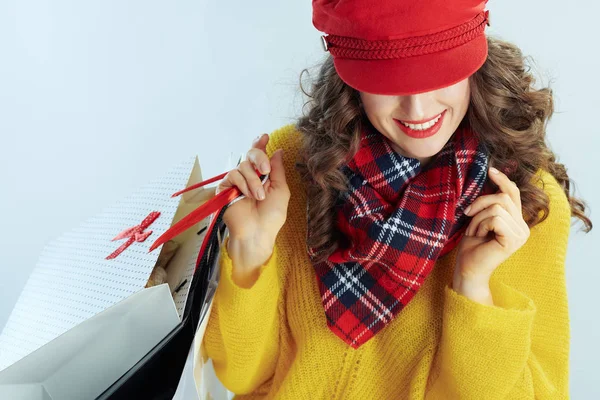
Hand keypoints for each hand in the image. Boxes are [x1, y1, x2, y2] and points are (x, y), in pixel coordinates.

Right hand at [216, 134, 289, 274]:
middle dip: (259, 157)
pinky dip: (243, 184)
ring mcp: (236, 182)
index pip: (259, 156)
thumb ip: (277, 170)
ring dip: (253, 180)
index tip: (265, 136)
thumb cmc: (271, 216)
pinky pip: (233, 175)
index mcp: (263, 176)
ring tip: (259, 196)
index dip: (260, 144)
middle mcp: (249, 176)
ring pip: (243, 166)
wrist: (257, 232)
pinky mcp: (225, 188)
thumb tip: (278, 151)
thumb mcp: (280, 190)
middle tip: (266, 170)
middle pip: (250, 154)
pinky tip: (248, 196)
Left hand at [454, 166, 529, 283]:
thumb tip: (492, 175)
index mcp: (516, 222)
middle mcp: (523, 227)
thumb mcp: (480, 219)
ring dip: (478, 218)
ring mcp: (520, 234)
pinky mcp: (513, 239)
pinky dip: (481, 225)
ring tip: (474, 231)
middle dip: (481, 203)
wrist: (467, 269)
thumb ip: (490, 204)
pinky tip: (478, 236)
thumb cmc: (470, 246)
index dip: (503, 180)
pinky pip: (495, 218)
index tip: (490, 170)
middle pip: (503, 197)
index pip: (513, 193)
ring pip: (497, 207)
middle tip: (467, 215)